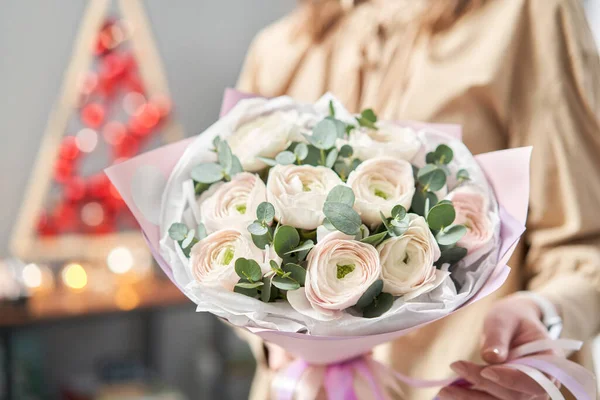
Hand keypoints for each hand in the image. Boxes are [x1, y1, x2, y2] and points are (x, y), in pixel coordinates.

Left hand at [437, 295, 560, 399]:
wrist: (513, 323)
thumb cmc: (512, 317)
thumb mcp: (505, 318)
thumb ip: (499, 336)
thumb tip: (491, 357)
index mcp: (549, 362)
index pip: (534, 380)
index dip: (511, 380)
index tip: (486, 371)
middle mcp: (540, 384)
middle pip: (514, 396)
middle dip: (483, 385)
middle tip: (456, 367)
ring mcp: (523, 392)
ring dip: (472, 399)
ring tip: (444, 391)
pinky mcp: (505, 395)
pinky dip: (469, 398)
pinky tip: (450, 394)